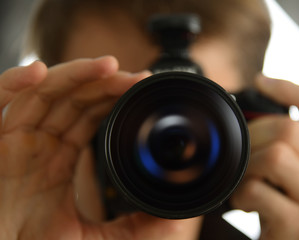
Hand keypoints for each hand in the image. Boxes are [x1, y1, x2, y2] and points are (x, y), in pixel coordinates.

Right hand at [0, 57, 199, 239]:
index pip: (91, 117)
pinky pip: (1, 106)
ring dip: (75, 75)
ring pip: (45, 94)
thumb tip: (182, 210)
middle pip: (73, 100)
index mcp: (64, 161)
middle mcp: (42, 148)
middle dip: (105, 83)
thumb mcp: (110, 239)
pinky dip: (14, 83)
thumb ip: (145, 224)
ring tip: (109, 66)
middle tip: (135, 77)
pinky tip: (38, 72)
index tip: (141, 90)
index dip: (114, 99)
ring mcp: (18, 144)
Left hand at [230, 75, 298, 238]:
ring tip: (244, 184)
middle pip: (292, 128)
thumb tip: (248, 116)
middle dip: (253, 136)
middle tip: (240, 155)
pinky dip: (241, 195)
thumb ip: (283, 147)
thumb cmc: (282, 214)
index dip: (290, 88)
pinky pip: (259, 190)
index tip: (259, 80)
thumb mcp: (289, 176)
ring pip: (277, 155)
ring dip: (247, 167)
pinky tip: (244, 205)